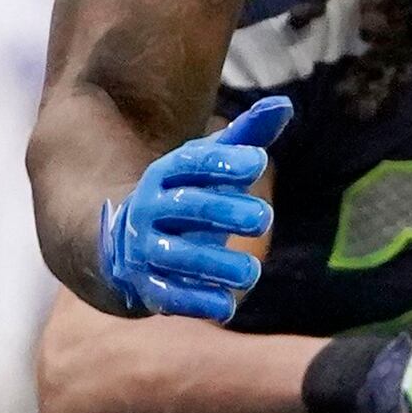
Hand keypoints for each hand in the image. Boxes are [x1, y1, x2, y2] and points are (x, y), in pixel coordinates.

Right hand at [96, 95, 287, 318]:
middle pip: (187, 207)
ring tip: (251, 272)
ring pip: (178, 255)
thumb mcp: (209, 167)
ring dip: (214, 263)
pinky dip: (196, 301)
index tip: (258, 162)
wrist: (127, 246)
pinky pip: (168, 295)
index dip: (223, 161)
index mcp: (166, 174)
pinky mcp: (145, 286)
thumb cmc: (186, 197)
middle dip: (223, 211)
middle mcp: (151, 208)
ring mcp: (145, 248)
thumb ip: (245, 139)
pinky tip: (226, 307)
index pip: (192, 162)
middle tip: (264, 218)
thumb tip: (284, 105)